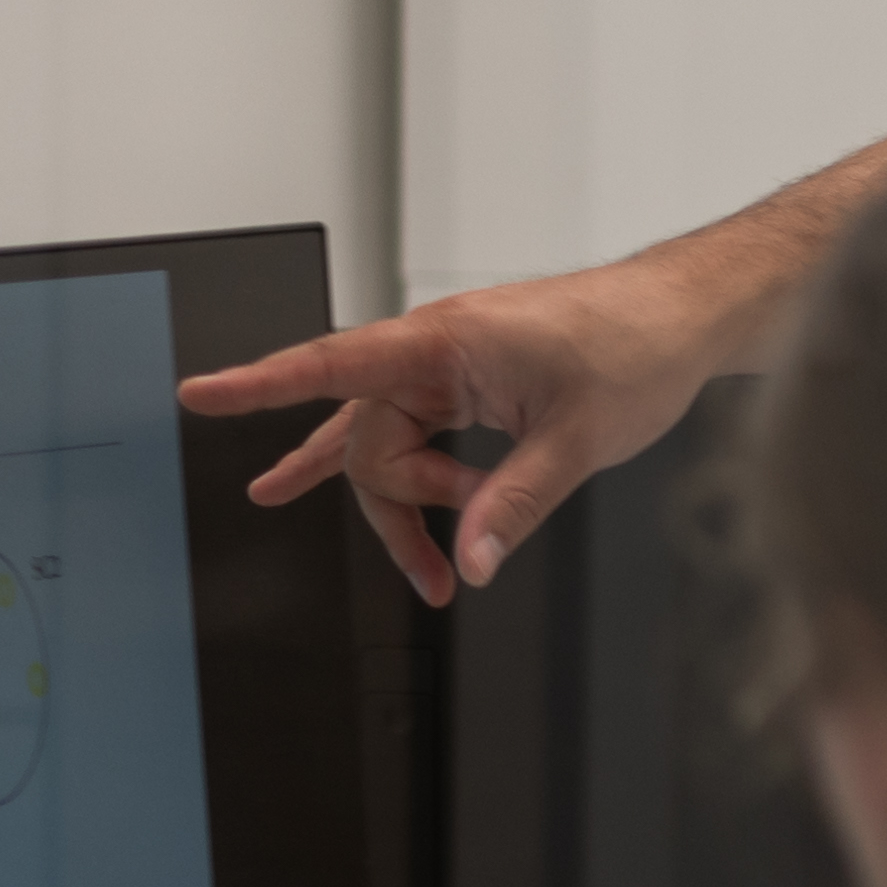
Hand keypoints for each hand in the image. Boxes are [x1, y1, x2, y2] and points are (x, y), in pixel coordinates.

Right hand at [179, 240, 758, 606]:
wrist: (686, 313)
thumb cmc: (639, 343)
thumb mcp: (579, 439)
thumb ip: (516, 504)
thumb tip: (471, 560)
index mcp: (447, 341)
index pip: (333, 363)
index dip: (261, 384)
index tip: (201, 395)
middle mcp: (437, 348)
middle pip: (370, 442)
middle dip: (399, 511)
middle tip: (438, 572)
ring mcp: (452, 366)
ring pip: (394, 447)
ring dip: (412, 507)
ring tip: (426, 567)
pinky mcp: (472, 382)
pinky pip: (416, 433)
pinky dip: (404, 475)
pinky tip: (338, 489)